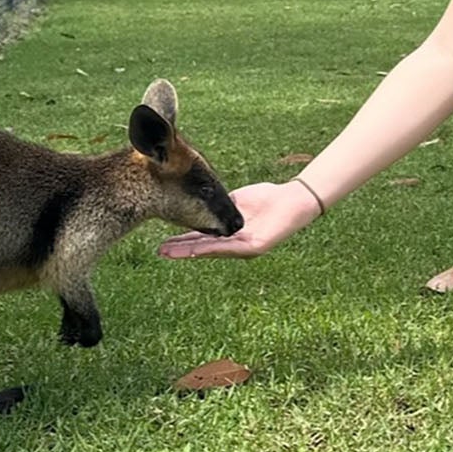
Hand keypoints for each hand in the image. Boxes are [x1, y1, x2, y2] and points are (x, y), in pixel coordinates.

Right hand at [159, 180, 320, 258]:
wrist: (292, 198)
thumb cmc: (267, 198)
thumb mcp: (234, 201)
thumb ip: (217, 205)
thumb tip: (195, 200)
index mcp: (228, 234)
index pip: (201, 238)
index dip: (182, 241)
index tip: (163, 243)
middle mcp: (235, 245)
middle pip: (203, 247)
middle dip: (181, 250)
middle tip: (160, 252)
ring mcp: (245, 247)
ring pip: (213, 250)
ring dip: (191, 252)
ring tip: (172, 253)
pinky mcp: (256, 247)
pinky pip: (230, 247)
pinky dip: (212, 248)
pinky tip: (197, 250)